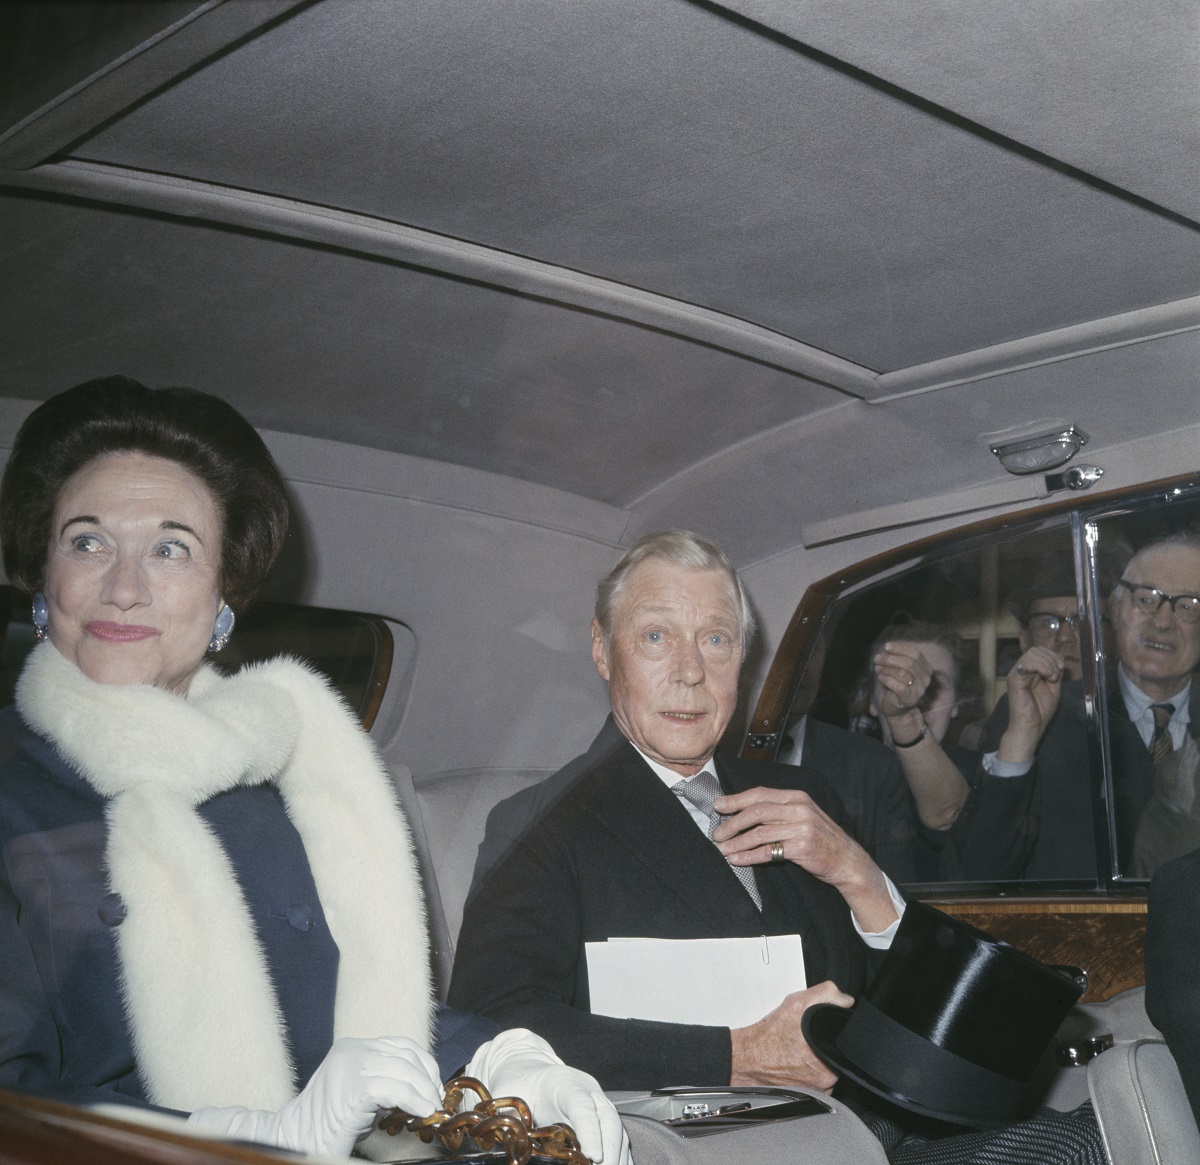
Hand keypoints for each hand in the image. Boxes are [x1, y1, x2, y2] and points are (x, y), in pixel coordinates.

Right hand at [187, 1036, 442, 1156]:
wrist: (292, 1141)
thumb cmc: (326, 1126)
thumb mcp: (360, 1094)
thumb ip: (384, 1082)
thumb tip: (422, 1089)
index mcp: (353, 1047)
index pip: (401, 1046)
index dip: (424, 1065)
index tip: (434, 1088)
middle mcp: (353, 1049)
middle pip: (406, 1055)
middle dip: (428, 1079)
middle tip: (437, 1102)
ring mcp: (352, 1065)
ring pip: (404, 1071)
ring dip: (425, 1091)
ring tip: (432, 1110)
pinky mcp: (354, 1086)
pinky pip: (395, 1089)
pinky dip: (414, 1100)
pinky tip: (423, 1113)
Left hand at [466, 1029, 629, 1164]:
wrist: (531, 1073)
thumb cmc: (519, 1085)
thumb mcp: (508, 1094)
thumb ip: (510, 1115)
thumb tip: (510, 1141)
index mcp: (562, 1083)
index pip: (581, 1104)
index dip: (589, 1129)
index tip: (593, 1156)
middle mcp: (587, 1091)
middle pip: (607, 1118)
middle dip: (609, 1149)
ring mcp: (599, 1104)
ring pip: (617, 1130)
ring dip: (617, 1156)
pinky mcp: (603, 1120)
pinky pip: (619, 1139)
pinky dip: (621, 1158)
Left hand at [711, 786, 895, 930]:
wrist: (848, 861)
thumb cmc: (821, 838)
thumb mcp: (802, 816)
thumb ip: (779, 811)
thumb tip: (743, 811)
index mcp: (797, 797)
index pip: (760, 794)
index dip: (736, 799)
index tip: (718, 806)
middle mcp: (799, 809)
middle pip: (756, 811)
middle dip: (732, 822)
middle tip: (717, 833)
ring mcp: (802, 828)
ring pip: (759, 832)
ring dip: (736, 842)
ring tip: (722, 849)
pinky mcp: (802, 848)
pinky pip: (768, 851)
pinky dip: (748, 856)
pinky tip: (737, 860)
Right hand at [730, 982, 852, 1090]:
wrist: (748, 1058)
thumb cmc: (769, 1036)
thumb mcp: (798, 1003)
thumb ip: (827, 994)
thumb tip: (845, 1000)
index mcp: (829, 1057)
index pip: (850, 1044)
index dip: (840, 1033)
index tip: (827, 1030)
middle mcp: (826, 1079)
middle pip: (840, 1056)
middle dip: (829, 1045)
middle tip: (810, 1038)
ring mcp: (818, 1091)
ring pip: (831, 1071)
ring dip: (822, 1061)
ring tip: (804, 1050)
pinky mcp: (809, 1098)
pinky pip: (820, 1083)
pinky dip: (812, 1073)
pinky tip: (799, 1062)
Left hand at [873, 641, 932, 728]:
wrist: (896, 709)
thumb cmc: (895, 685)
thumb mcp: (897, 669)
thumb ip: (896, 658)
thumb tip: (886, 648)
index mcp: (926, 669)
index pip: (916, 654)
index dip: (900, 648)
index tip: (886, 646)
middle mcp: (925, 680)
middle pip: (909, 663)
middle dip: (890, 658)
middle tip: (877, 658)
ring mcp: (919, 690)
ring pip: (903, 674)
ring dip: (887, 668)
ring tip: (876, 667)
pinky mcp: (910, 700)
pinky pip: (899, 687)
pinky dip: (887, 680)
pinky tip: (880, 677)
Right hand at [997, 646, 1064, 763]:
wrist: (1031, 727)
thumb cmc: (1040, 711)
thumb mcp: (1052, 688)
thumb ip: (1054, 673)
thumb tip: (1058, 660)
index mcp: (1027, 671)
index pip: (1038, 651)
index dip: (1052, 655)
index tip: (1062, 668)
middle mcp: (1019, 670)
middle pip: (1035, 650)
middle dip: (1051, 658)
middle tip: (1057, 674)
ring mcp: (1015, 674)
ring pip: (1032, 654)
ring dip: (1048, 664)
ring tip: (1052, 678)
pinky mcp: (1015, 680)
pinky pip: (1027, 664)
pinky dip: (1042, 667)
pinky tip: (1048, 678)